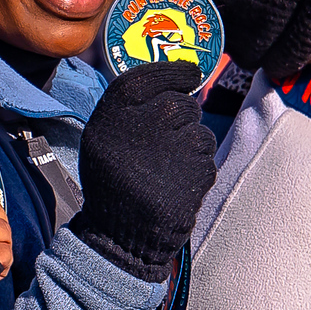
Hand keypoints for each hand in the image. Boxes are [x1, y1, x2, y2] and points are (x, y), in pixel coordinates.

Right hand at [66, 61, 218, 281]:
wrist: (121, 238)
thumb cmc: (114, 183)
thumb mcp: (103, 139)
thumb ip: (133, 107)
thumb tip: (184, 75)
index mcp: (111, 117)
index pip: (147, 76)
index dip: (174, 72)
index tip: (191, 73)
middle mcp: (140, 127)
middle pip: (181, 103)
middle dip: (183, 118)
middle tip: (167, 141)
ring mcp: (171, 151)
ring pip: (200, 130)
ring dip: (191, 145)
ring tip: (167, 169)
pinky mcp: (195, 174)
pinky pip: (207, 157)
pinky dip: (197, 168)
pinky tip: (177, 184)